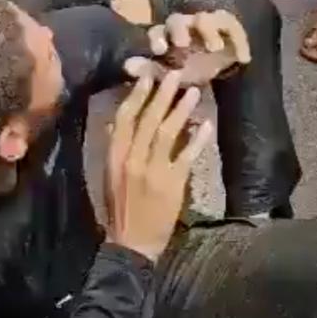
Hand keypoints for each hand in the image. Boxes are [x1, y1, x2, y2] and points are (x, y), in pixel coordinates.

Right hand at [105, 72, 212, 262]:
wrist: (132, 242)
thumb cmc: (120, 207)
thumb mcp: (109, 175)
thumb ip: (114, 148)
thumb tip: (116, 122)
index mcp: (114, 156)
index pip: (125, 118)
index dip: (136, 96)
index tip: (147, 77)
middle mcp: (132, 159)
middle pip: (149, 120)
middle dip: (162, 95)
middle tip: (175, 75)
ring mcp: (153, 170)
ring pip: (168, 133)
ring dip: (181, 110)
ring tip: (193, 92)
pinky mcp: (173, 183)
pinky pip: (187, 155)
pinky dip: (197, 139)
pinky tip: (207, 125)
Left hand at [125, 10, 251, 87]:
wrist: (217, 68)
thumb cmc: (189, 68)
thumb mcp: (170, 74)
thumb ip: (150, 70)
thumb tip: (126, 65)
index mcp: (167, 35)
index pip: (157, 31)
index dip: (157, 38)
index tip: (159, 50)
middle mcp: (185, 25)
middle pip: (178, 20)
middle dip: (179, 30)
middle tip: (183, 43)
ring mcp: (207, 22)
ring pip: (205, 19)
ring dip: (209, 31)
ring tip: (215, 47)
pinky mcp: (228, 26)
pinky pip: (233, 27)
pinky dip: (239, 42)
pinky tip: (244, 59)